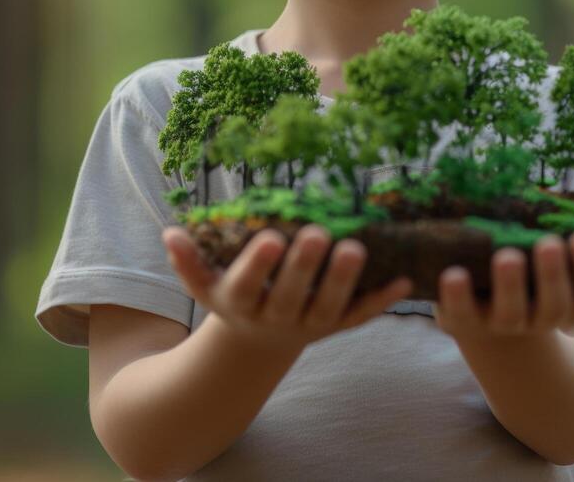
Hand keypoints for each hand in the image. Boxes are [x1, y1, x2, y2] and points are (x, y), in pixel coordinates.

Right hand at [162, 224, 412, 353]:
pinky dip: (381, 301)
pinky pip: (360, 317)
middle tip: (320, 233)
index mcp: (242, 303)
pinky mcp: (336, 326)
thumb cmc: (232, 296)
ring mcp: (309, 324)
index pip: (248, 285)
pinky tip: (403, 281)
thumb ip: (189, 261)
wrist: (258, 342)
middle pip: (292, 295)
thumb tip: (170, 232)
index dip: (259, 264)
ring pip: (329, 307)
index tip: (271, 238)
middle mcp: (276, 317)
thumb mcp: (205, 285)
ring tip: (356, 247)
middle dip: (305, 266)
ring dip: (344, 280)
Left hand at [434, 230, 573, 342]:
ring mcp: (501, 323)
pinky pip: (460, 314)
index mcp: (571, 303)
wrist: (492, 330)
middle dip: (552, 274)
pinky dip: (454, 297)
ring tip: (507, 255)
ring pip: (510, 311)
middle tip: (548, 242)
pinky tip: (452, 273)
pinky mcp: (463, 322)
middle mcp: (540, 318)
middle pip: (553, 304)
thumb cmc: (540, 288)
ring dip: (509, 285)